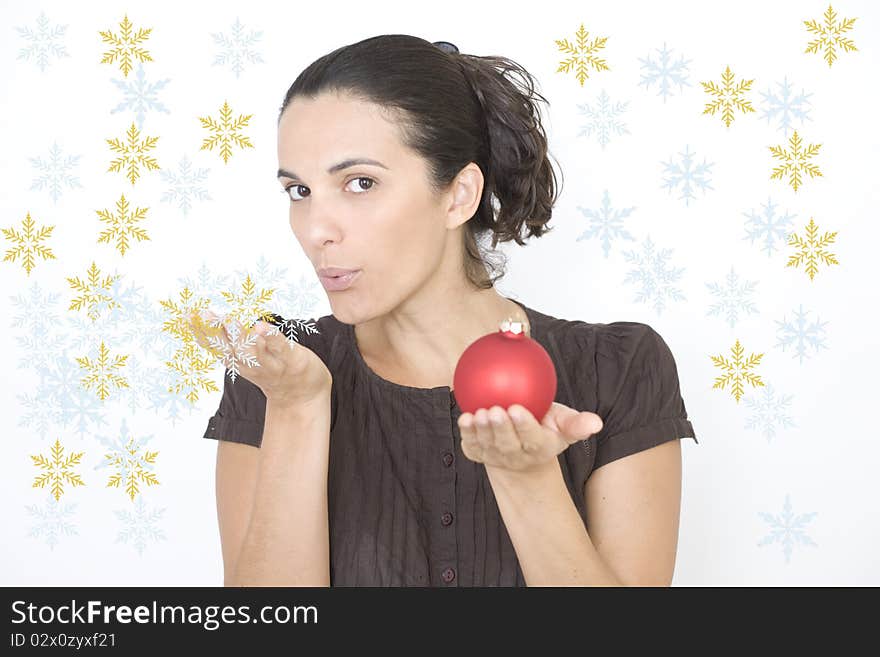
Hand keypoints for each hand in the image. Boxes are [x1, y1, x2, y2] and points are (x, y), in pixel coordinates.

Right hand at [188, 309, 331, 405]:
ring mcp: (272, 364)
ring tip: (229, 320)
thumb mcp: (245, 358)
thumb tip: (206, 319)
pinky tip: (260, 326)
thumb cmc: (273, 370)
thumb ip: (229, 342)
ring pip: (252, 351)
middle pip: (230, 349)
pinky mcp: (292, 360)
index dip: (200, 332)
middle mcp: (251, 365)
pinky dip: (270, 337)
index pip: (216, 347)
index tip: (188, 315)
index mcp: (239, 362)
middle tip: (204, 314)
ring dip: (240, 336)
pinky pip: (280, 348)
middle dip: (216, 333)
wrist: (302, 396)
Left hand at [457, 402, 602, 475]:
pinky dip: (466, 434)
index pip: (531, 439)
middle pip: (507, 444)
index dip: (523, 426)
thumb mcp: (563, 425)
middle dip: (500, 428)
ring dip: (481, 430)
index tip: (516, 408)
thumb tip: (595, 422)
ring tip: (478, 413)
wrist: (520, 450)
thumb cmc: (545, 428)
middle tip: (494, 410)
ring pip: (487, 445)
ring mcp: (495, 457)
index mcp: (539, 448)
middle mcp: (516, 456)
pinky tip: (464, 418)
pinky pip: (471, 445)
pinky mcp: (478, 454)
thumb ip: (577, 423)